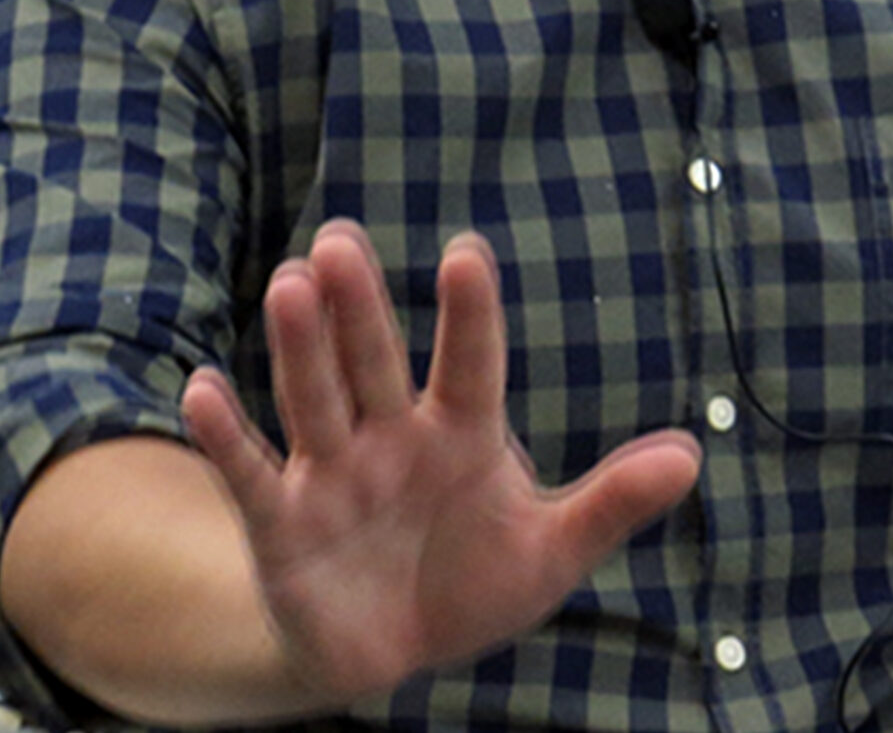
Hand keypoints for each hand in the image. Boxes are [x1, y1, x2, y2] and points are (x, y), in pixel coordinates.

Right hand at [179, 221, 700, 705]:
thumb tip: (692, 456)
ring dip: (300, 346)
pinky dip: (225, 434)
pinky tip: (200, 388)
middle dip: (359, 304)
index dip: (468, 311)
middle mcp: (393, 436)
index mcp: (464, 432)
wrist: (396, 654)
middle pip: (375, 359)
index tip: (466, 251)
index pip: (470, 360)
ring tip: (290, 284)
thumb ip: (612, 502)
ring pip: (315, 397)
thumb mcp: (553, 551)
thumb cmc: (476, 583)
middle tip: (340, 238)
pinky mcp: (281, 523)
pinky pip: (250, 471)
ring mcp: (332, 473)